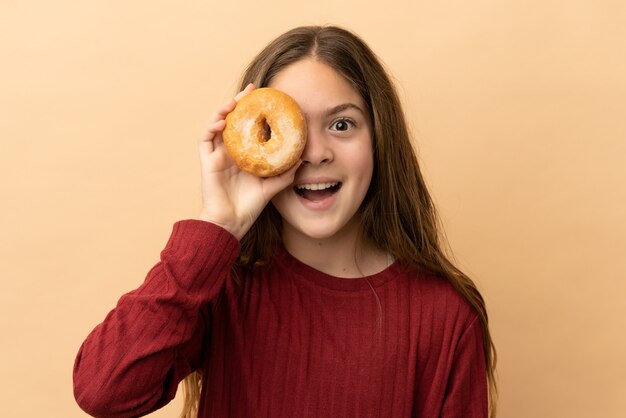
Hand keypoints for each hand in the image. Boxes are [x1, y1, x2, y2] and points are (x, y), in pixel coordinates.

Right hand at [197, 84, 299, 239]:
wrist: (231, 223)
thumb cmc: (249, 207)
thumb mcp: (271, 187)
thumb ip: (284, 174)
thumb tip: (301, 160)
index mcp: (243, 155)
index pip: (247, 127)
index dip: (253, 111)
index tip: (265, 97)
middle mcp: (229, 152)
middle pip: (231, 120)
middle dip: (239, 102)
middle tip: (251, 89)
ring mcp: (217, 155)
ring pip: (216, 124)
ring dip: (223, 109)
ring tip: (235, 100)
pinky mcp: (207, 161)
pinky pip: (206, 138)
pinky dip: (212, 126)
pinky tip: (223, 120)